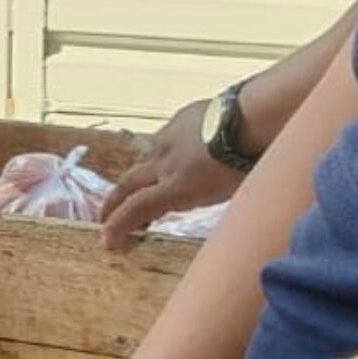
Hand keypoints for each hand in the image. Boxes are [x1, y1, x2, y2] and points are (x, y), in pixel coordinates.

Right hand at [100, 97, 244, 249]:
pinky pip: (167, 138)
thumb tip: (193, 204)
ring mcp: (170, 137)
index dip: (118, 226)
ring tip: (142, 184)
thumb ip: (202, 200)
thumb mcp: (226, 194)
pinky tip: (179, 151)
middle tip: (103, 215)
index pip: (137, 209)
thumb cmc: (249, 163)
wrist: (254, 117)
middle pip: (128, 183)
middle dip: (112, 202)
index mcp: (176, 187)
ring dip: (140, 175)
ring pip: (146, 158)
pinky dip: (167, 150)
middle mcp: (164, 163)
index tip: (106, 241)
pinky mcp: (181, 118)